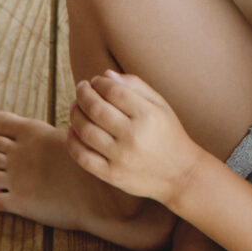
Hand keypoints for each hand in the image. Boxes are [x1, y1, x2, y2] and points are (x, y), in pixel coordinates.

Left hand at [69, 72, 202, 203]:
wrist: (181, 174)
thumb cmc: (169, 134)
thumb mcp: (160, 106)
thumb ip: (136, 86)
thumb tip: (105, 75)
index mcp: (148, 115)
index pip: (113, 91)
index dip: (99, 83)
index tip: (95, 81)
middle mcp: (133, 136)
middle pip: (95, 109)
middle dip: (83, 94)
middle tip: (81, 89)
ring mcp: (121, 157)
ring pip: (85, 130)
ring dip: (75, 114)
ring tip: (75, 106)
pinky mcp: (112, 175)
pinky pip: (82, 157)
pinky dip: (71, 141)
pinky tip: (70, 130)